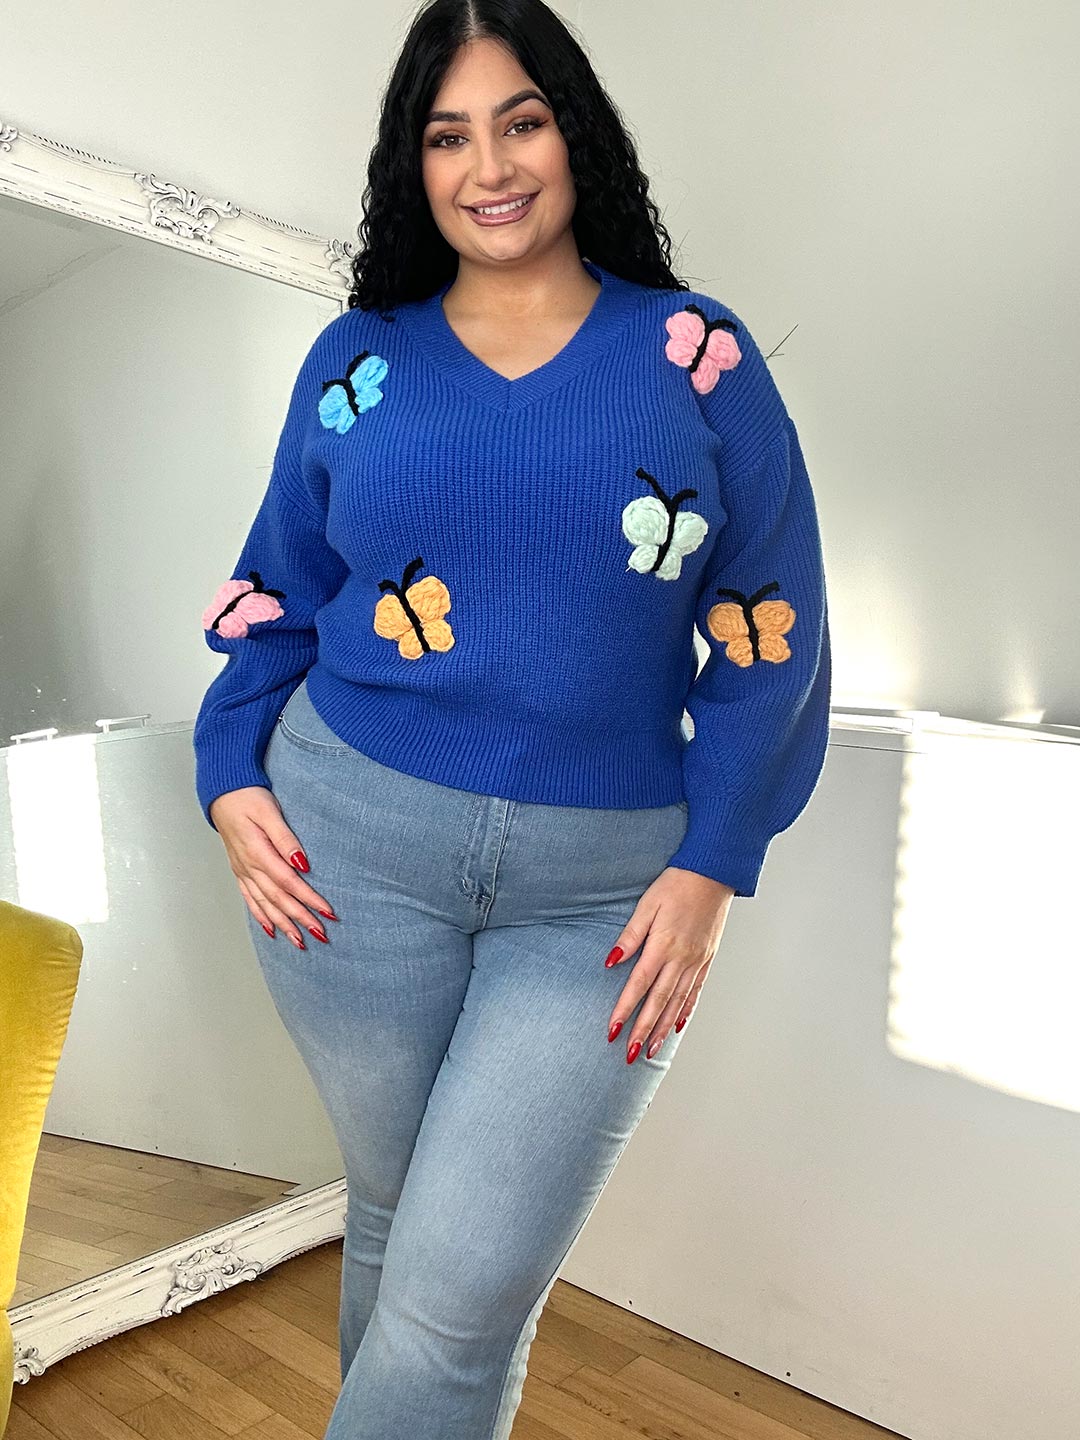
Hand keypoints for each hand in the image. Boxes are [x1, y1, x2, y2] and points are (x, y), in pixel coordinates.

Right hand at [209, 786, 338, 949]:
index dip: (308, 899)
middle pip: (278, 899)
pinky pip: (250, 899)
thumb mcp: (270, 812)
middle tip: (321, 934)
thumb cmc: (248, 797)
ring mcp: (243, 870)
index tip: (327, 912)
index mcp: (258, 852)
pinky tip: (271, 930)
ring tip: (300, 942)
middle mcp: (249, 866)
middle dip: (300, 918)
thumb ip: (285, 838)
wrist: (222, 792)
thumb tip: (302, 863)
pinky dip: (261, 916)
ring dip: (283, 924)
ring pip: (264, 904)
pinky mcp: (240, 870)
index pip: (288, 882)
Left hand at [605, 866, 733, 1063]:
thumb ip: (630, 936)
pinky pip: (695, 992)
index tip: (612, 1030)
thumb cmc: (676, 884)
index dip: (624, 1009)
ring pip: (677, 1002)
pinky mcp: (706, 959)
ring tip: (650, 1049)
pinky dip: (685, 1011)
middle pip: (658, 1001)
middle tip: (629, 1054)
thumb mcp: (647, 904)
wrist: (713, 873)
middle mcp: (681, 959)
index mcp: (663, 945)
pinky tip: (677, 1026)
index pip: (639, 985)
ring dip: (662, 1028)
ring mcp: (696, 961)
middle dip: (642, 1029)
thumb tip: (610, 961)